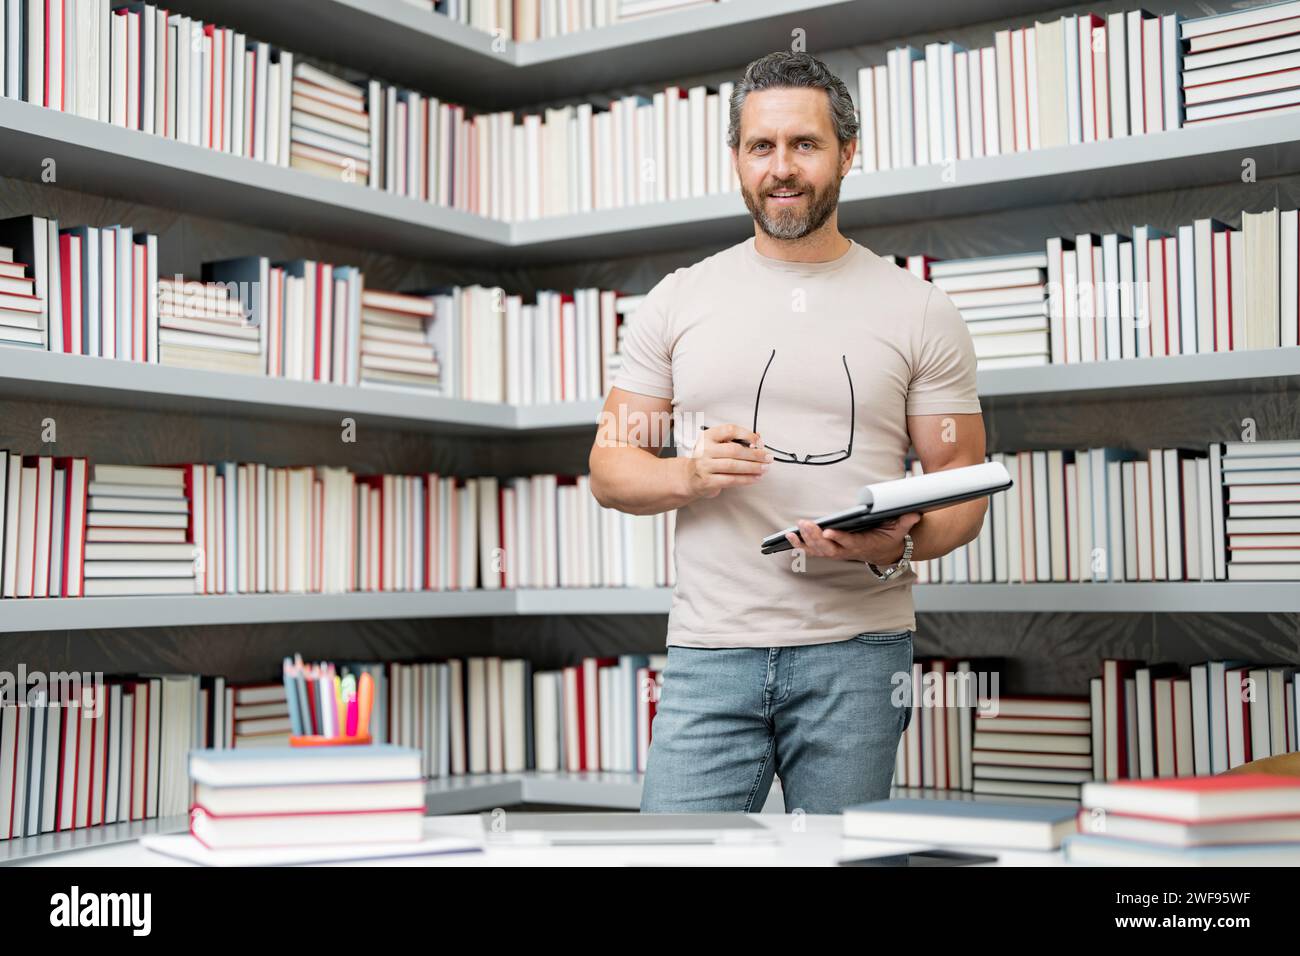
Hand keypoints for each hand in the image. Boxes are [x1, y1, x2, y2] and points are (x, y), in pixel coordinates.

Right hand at [681, 423, 773, 499]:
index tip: (759, 441)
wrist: (689, 477)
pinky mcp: (708, 481)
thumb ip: (736, 440)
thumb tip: (759, 438)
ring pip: (734, 466)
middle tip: (768, 457)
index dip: (747, 434)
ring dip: (753, 467)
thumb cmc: (707, 459)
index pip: (730, 430)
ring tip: (764, 468)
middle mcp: (704, 449)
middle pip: (734, 450)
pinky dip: (746, 479)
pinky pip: (731, 480)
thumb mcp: (717, 445)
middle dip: (755, 454)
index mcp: (708, 436)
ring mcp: (704, 466)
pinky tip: (755, 477)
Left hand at [784, 512, 920, 563]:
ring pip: (818, 550)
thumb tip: (914, 513)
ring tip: (792, 531)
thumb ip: (906, 521)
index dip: (839, 538)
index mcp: (864, 545)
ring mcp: (838, 553)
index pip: (850, 543)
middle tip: (804, 524)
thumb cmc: (890, 537)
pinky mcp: (830, 551)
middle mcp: (848, 551)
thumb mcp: (901, 530)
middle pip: (829, 548)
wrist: (886, 552)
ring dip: (805, 541)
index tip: (829, 532)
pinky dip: (800, 545)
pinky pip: (812, 551)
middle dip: (815, 537)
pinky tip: (788, 537)